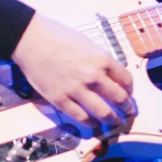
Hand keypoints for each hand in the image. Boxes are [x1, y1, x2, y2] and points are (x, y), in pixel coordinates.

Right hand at [12, 13, 134, 129]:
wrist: (32, 40)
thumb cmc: (58, 36)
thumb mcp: (87, 43)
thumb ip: (99, 59)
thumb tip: (108, 74)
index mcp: (102, 59)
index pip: (126, 79)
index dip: (130, 89)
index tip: (129, 93)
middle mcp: (94, 76)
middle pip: (119, 98)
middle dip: (127, 108)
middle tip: (128, 112)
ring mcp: (77, 90)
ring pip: (103, 112)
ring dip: (112, 119)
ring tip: (114, 122)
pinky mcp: (61, 100)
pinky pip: (81, 117)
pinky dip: (90, 123)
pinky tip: (94, 124)